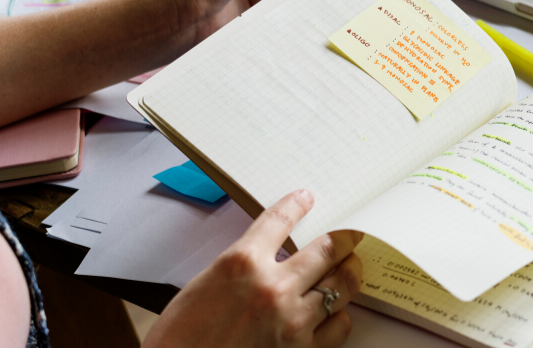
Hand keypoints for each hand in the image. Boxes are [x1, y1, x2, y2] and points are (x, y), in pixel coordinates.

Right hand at [143, 190, 364, 347]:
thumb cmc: (182, 335)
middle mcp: (272, 287)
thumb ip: (244, 264)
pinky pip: (339, 325)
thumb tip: (274, 253)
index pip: (280, 219)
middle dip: (343, 238)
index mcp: (241, 263)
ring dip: (347, 272)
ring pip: (342, 284)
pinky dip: (340, 314)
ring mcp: (291, 320)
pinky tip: (334, 310)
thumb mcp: (205, 282)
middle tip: (350, 234)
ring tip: (348, 268)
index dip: (298, 205)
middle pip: (328, 249)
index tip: (306, 199)